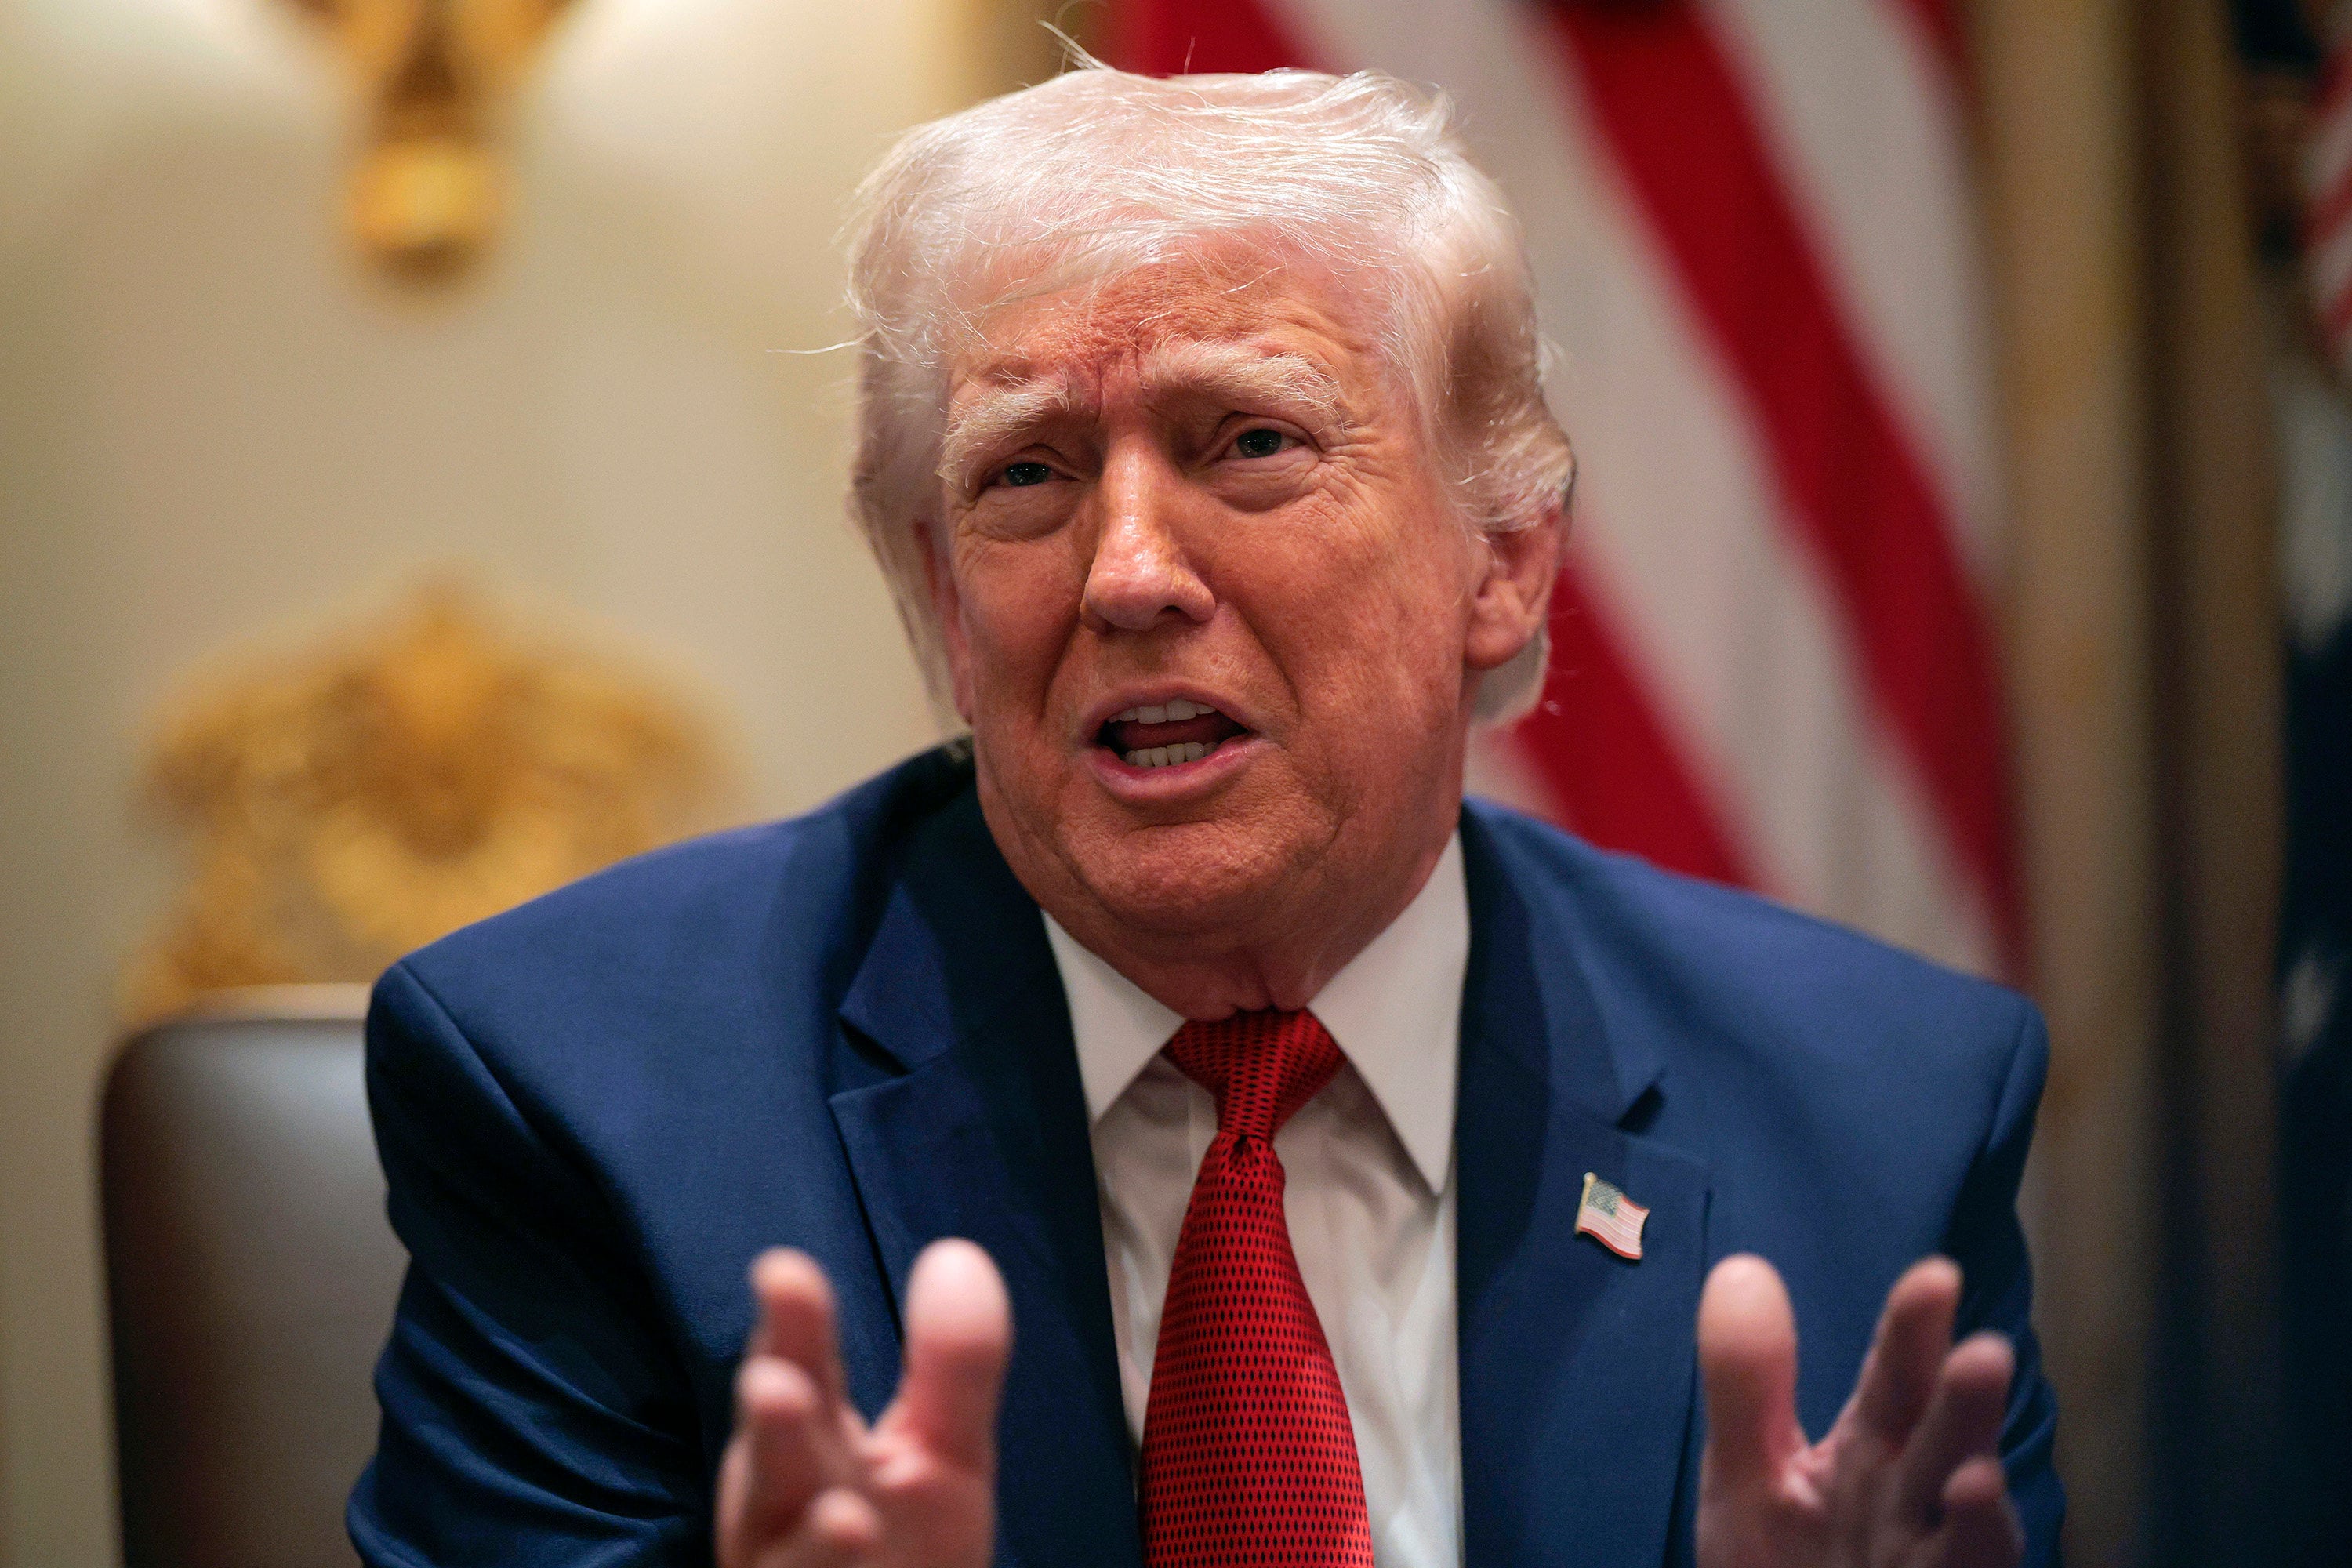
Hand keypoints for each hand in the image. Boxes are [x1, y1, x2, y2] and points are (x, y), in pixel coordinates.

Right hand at [717, 1240, 1011, 1567]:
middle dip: (775, 1428)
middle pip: (776, 1466)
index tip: (783, 1271)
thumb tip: (957, 1253)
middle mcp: (786, 1510)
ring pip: (792, 1558)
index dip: (790, 1328)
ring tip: (848, 1513)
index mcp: (811, 1446)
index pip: (799, 1373)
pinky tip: (858, 1541)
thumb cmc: (903, 1546)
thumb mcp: (943, 1455)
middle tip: (774, 1383)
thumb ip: (952, 1364)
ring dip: (814, 1538)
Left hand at [1696, 1255, 2023, 1567]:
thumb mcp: (1748, 1478)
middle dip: (1965, 1405)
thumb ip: (1747, 1383)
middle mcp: (1913, 1502)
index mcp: (1870, 1451)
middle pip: (1942, 1444)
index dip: (1913, 1330)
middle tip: (1985, 1352)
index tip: (1935, 1275)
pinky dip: (1968, 1553)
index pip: (1895, 1379)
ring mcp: (1933, 1561)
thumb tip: (1741, 1268)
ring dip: (1980, 1502)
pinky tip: (1967, 1518)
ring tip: (1978, 1474)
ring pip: (1966, 1527)